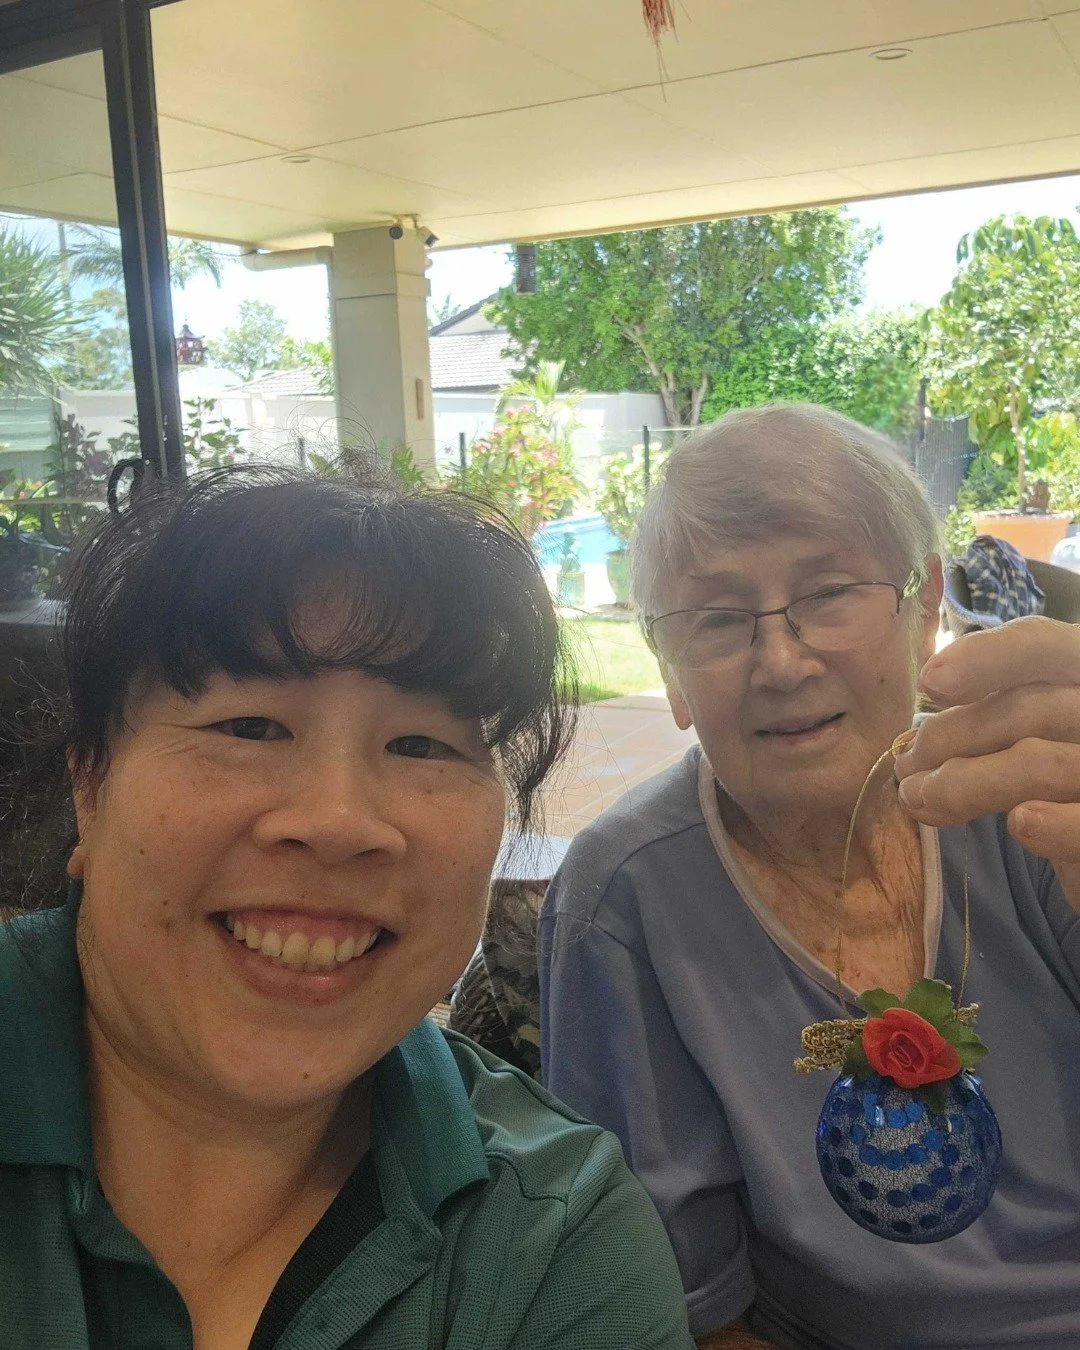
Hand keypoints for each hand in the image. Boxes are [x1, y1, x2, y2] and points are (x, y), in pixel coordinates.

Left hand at [894, 617, 1079, 910]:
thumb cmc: (1066, 779)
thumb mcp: (1042, 730)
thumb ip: (1000, 715)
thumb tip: (923, 711)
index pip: (1045, 646)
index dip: (988, 656)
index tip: (928, 682)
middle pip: (1026, 708)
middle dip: (949, 736)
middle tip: (904, 764)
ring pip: (1036, 764)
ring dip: (961, 785)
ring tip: (916, 799)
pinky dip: (1050, 825)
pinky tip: (1019, 824)